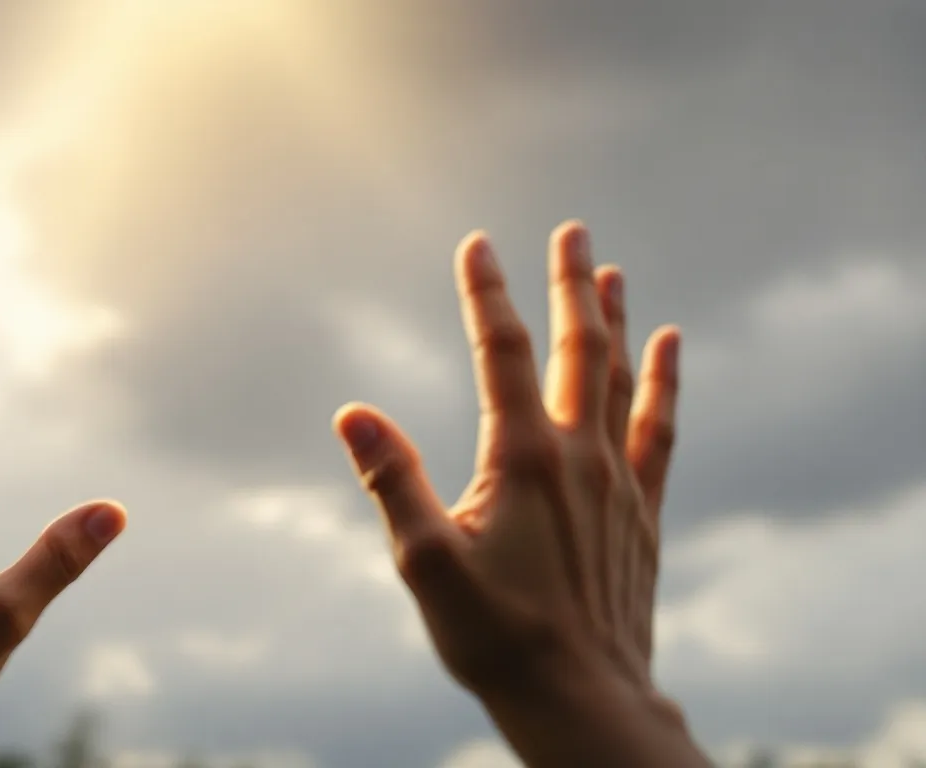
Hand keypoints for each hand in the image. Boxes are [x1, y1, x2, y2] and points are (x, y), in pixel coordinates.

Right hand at [334, 222, 702, 766]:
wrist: (583, 699)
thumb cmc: (496, 636)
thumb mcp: (425, 562)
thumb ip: (391, 480)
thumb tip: (352, 413)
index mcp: (520, 458)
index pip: (502, 353)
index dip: (487, 293)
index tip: (478, 243)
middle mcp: (577, 455)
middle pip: (578, 348)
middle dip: (571, 284)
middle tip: (574, 230)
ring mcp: (617, 481)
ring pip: (621, 378)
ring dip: (615, 320)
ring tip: (612, 272)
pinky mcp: (641, 512)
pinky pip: (658, 428)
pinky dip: (663, 383)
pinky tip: (669, 348)